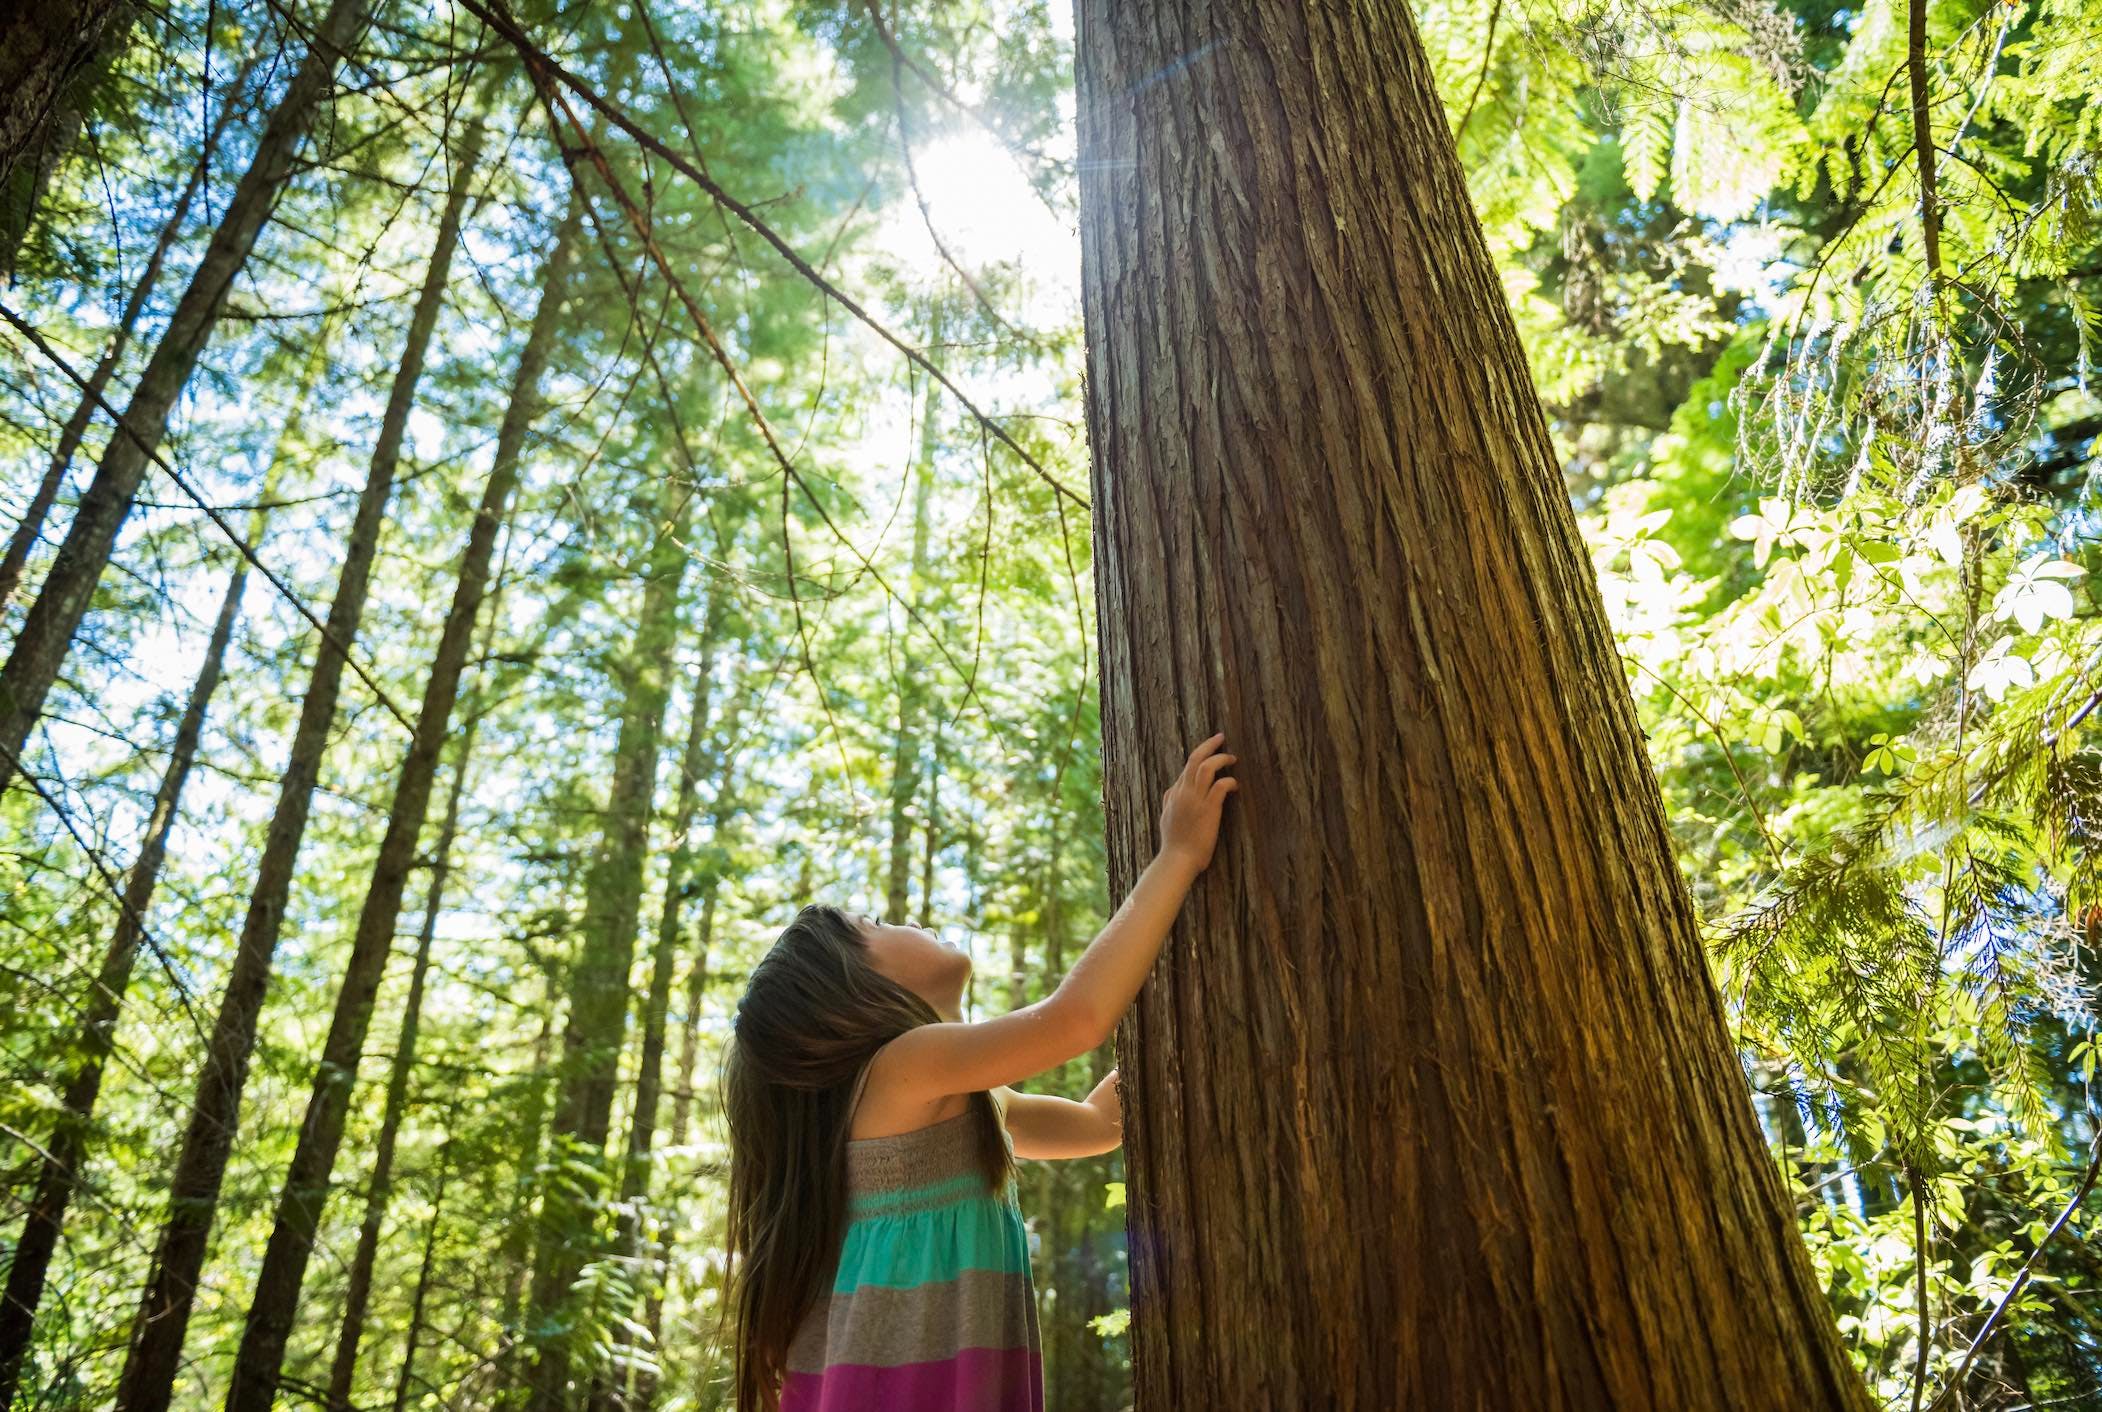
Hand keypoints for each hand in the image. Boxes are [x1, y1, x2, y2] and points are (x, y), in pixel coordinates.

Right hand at [1158, 732, 1237, 872]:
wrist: (1177, 860)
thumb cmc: (1174, 843)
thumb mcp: (1165, 818)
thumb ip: (1169, 802)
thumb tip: (1171, 790)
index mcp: (1174, 794)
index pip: (1187, 767)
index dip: (1200, 755)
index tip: (1210, 750)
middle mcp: (1183, 793)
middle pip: (1195, 759)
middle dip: (1209, 745)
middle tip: (1220, 737)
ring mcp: (1195, 800)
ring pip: (1206, 767)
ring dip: (1221, 759)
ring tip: (1232, 758)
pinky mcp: (1209, 809)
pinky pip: (1221, 785)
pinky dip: (1229, 781)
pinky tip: (1235, 785)